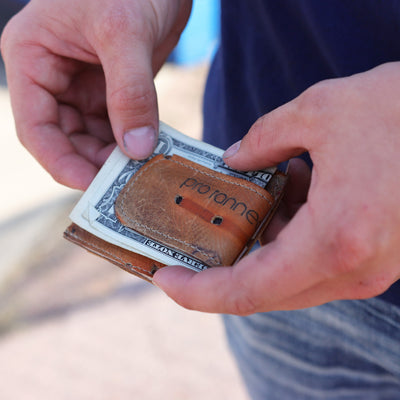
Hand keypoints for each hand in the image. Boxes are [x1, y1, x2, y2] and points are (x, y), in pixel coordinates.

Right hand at [1, 0, 191, 189]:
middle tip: (127, 182)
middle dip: (95, 162)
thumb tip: (137, 148)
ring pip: (92, 137)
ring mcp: (83, 86)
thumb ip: (130, 92)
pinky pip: (117, 126)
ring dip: (116, 156)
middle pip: (65, 139)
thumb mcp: (125, 32)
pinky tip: (150, 151)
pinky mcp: (111, 90)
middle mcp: (53, 77)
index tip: (93, 186)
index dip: (61, 162)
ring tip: (143, 170)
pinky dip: (132, 141)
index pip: (35, 127)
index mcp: (32, 58)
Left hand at [153, 62, 399, 313]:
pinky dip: (290, 238)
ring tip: (245, 204)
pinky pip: (315, 261)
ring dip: (259, 247)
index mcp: (332, 241)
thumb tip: (236, 157)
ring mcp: (366, 269)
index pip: (245, 292)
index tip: (164, 278)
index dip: (197, 292)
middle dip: (222, 267)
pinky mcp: (375, 258)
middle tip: (193, 239)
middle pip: (262, 290)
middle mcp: (351, 268)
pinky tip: (288, 196)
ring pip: (289, 276)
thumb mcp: (320, 112)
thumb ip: (266, 137)